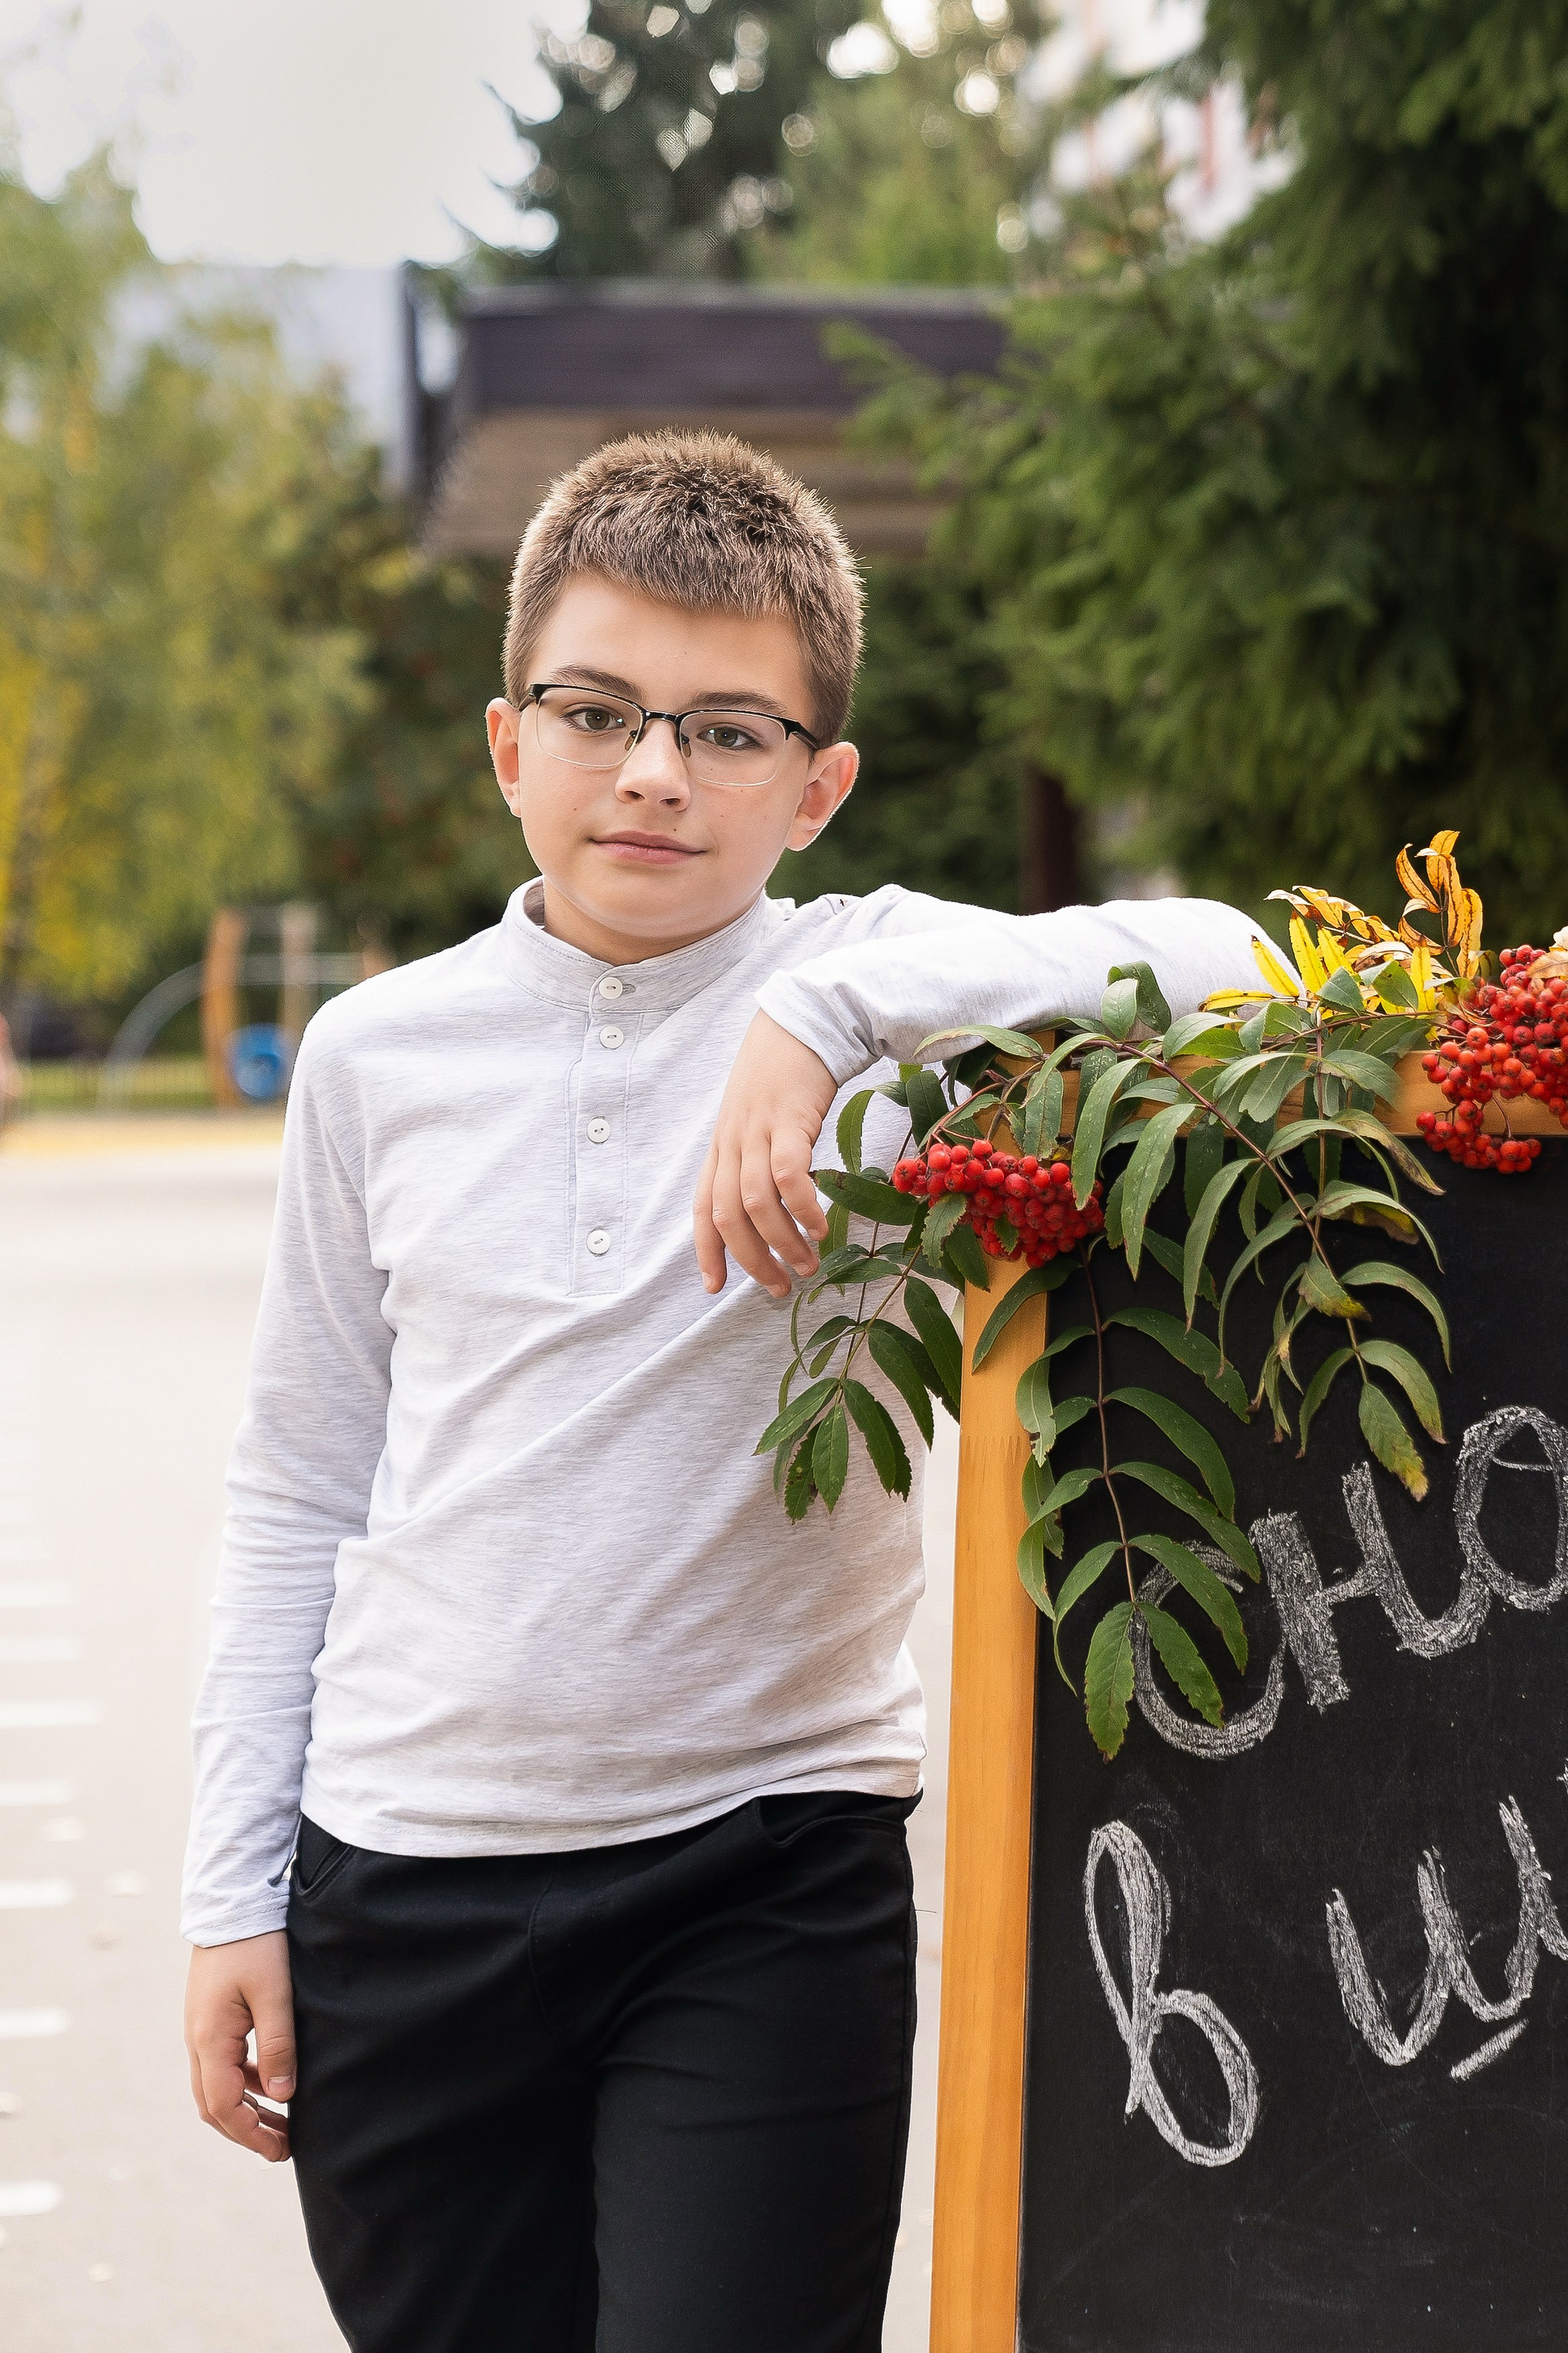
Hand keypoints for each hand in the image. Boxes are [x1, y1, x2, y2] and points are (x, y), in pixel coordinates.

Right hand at [185, 1930, 294, 2162]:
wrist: (232, 1900)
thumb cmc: (255, 1944)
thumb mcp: (274, 1993)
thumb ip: (278, 2046)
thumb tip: (283, 2097)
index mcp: (210, 2040)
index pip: (224, 2107)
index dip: (251, 2135)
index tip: (281, 2152)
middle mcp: (198, 2040)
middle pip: (214, 2105)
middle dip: (247, 2131)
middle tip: (284, 2148)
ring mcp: (202, 2029)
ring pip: (218, 2086)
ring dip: (247, 2109)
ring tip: (283, 2123)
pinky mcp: (212, 2017)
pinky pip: (224, 2063)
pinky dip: (246, 2082)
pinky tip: (272, 2083)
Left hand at [695, 1012, 840, 1297]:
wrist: (801, 1025)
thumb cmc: (782, 1077)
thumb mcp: (756, 1122)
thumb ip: (756, 1161)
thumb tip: (772, 1210)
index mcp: (722, 1149)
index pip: (704, 1208)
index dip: (706, 1250)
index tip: (713, 1287)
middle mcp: (732, 1144)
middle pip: (728, 1215)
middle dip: (751, 1259)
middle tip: (779, 1287)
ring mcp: (757, 1132)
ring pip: (756, 1202)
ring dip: (782, 1241)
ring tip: (807, 1263)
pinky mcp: (788, 1120)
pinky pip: (789, 1174)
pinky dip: (802, 1207)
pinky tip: (821, 1225)